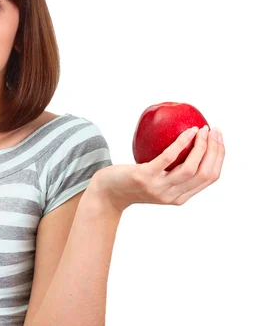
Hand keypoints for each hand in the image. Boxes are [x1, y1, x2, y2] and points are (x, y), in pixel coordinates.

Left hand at [90, 125, 224, 212]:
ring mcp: (159, 188)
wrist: (107, 192)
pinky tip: (187, 132)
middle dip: (215, 150)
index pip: (210, 177)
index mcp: (180, 197)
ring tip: (202, 130)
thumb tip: (191, 142)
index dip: (219, 157)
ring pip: (190, 168)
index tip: (219, 139)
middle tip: (214, 130)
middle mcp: (172, 195)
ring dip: (201, 146)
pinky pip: (169, 158)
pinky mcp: (145, 177)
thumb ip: (173, 170)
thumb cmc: (132, 181)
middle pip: (205, 173)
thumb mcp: (158, 180)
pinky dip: (182, 143)